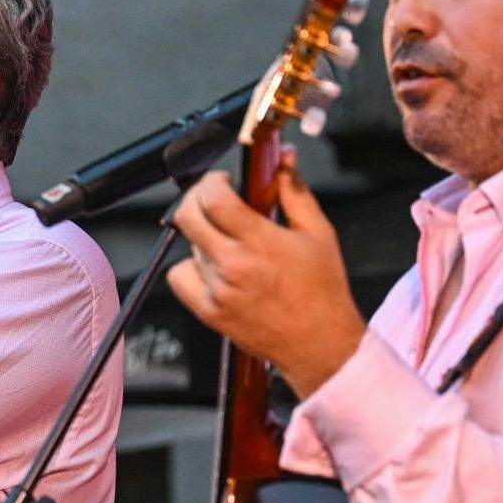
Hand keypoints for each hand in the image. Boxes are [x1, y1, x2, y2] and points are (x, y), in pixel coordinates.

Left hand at [164, 163, 365, 399]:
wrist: (319, 344)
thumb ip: (295, 191)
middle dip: (198, 198)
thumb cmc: (323, 291)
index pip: (213, 197)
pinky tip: (216, 268)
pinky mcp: (208, 311)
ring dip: (204, 235)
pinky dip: (191, 267)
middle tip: (216, 201)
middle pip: (186, 215)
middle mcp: (233, 265)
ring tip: (233, 244)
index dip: (212, 181)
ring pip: (189, 244)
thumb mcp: (319, 233)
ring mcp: (217, 290)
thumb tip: (284, 158)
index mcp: (260, 242)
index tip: (224, 182)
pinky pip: (180, 276)